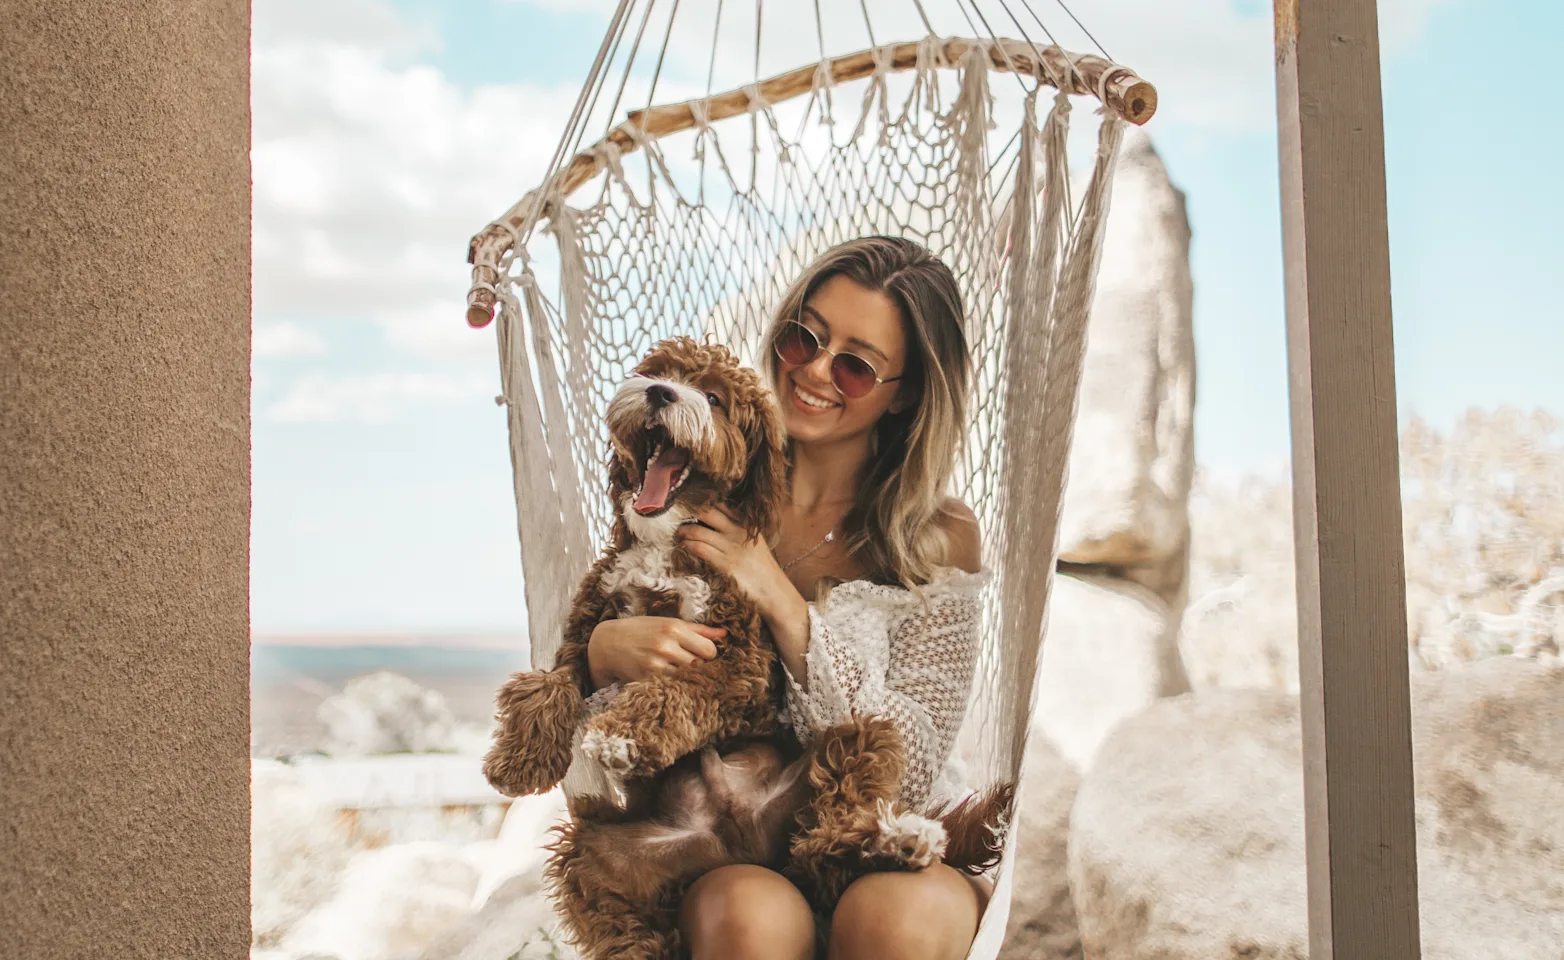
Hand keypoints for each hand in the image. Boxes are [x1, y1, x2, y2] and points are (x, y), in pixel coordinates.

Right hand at [586, 616, 723, 689]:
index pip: (709, 650)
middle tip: (690, 665)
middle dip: (698, 667)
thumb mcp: (668, 623)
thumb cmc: (641, 630)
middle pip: (700, 666)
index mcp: (674, 629)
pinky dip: (674, 685)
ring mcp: (656, 664)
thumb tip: (725, 634)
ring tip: (679, 672)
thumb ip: (698, 629)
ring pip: (687, 678)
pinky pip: (671, 687)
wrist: (607, 643)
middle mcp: (666, 646)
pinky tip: (668, 680)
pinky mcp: (646, 679)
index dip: (708, 654)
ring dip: (687, 678)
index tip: (700, 654)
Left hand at [680, 506, 812, 686]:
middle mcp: (738, 532)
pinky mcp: (724, 564)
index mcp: (746, 525)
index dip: (702, 504)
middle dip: (689, 514)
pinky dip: (687, 546)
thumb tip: (717, 523)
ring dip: (683, 532)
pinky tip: (684, 548)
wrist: (774, 593)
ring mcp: (731, 548)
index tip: (690, 507)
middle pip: (706, 512)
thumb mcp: (755, 543)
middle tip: (679, 520)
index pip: (720, 505)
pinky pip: (699, 549)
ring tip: (678, 535)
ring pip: (698, 530)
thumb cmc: (763, 571)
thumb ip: (739, 531)